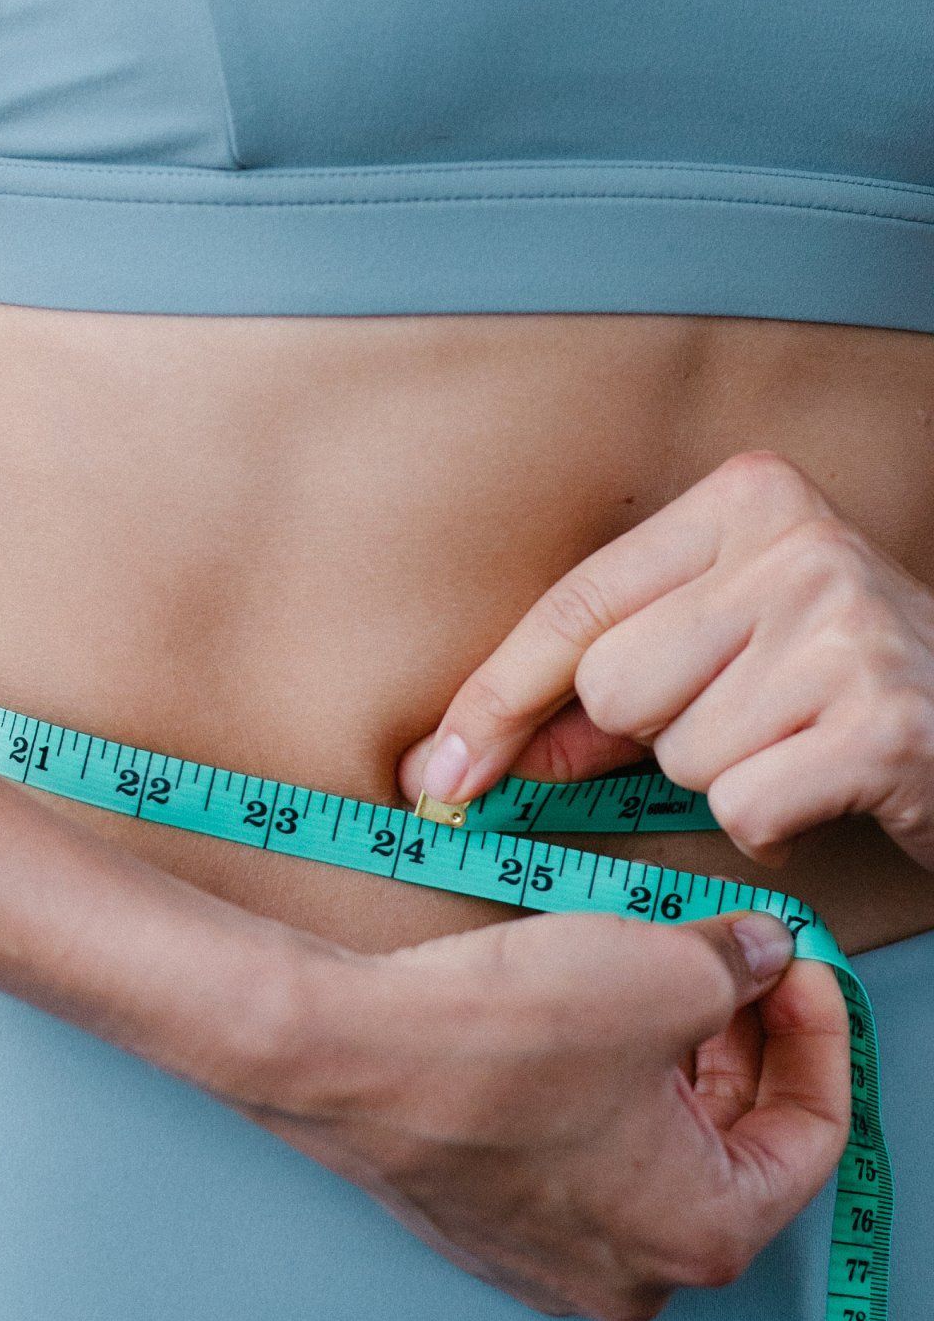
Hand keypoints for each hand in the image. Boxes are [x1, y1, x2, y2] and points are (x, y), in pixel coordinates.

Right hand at [226, 909, 847, 1320]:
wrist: (339, 1051)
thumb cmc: (497, 1036)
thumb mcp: (662, 970)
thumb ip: (740, 963)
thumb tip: (758, 952)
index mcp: (704, 1232)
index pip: (810, 1132)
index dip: (813, 1030)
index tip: (794, 963)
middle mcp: (629, 1268)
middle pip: (725, 1145)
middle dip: (736, 1044)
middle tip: (731, 960)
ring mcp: (543, 1252)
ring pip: (642, 1147)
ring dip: (662, 1062)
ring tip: (649, 972)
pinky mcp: (477, 1216)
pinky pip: (565, 1152)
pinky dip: (590, 1087)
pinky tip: (573, 1016)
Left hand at [398, 451, 933, 866]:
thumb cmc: (833, 677)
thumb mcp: (716, 646)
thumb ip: (597, 687)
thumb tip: (465, 759)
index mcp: (746, 498)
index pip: (575, 606)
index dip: (494, 699)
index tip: (437, 773)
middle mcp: (798, 547)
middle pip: (613, 686)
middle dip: (651, 732)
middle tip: (741, 714)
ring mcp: (847, 630)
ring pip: (676, 754)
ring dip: (720, 773)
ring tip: (793, 740)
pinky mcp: (883, 724)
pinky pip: (740, 805)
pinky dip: (769, 822)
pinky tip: (823, 784)